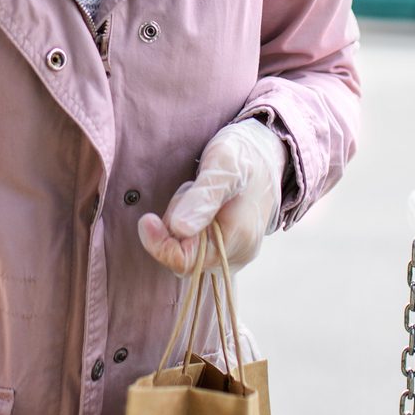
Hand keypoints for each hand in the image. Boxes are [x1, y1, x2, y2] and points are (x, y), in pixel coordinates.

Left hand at [138, 119, 285, 275]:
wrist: (267, 152)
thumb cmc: (243, 153)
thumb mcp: (222, 163)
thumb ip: (202, 197)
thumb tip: (180, 229)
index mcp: (239, 238)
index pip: (185, 262)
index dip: (160, 244)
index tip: (147, 219)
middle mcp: (240, 254)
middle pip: (184, 257)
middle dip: (174, 227)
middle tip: (188, 191)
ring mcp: (236, 253)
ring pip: (188, 251)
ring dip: (182, 223)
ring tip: (198, 192)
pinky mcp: (230, 247)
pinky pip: (197, 245)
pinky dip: (190, 226)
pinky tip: (202, 204)